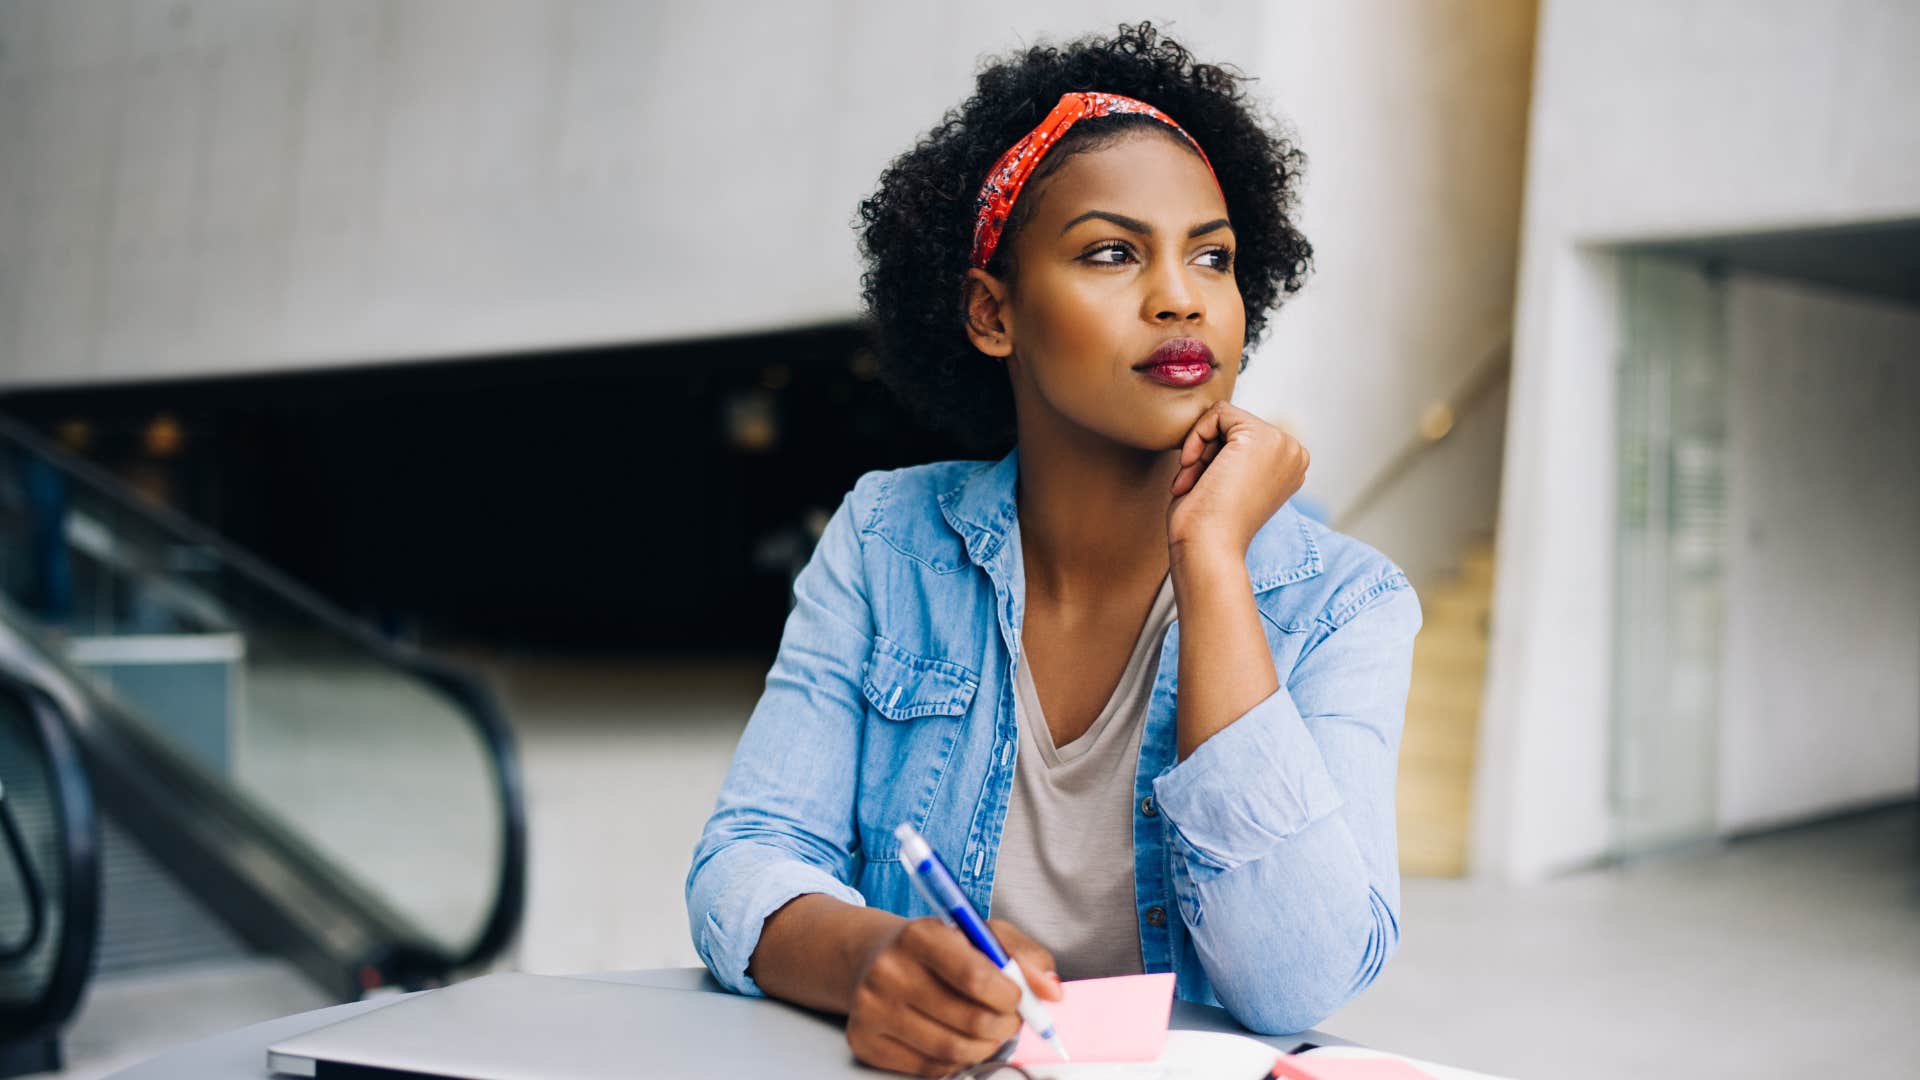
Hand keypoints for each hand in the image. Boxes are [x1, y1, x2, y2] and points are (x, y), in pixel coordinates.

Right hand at [845, 917, 1062, 1076]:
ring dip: (986, 1047)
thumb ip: (1022, 954)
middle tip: (1010, 1018)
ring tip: (989, 1031)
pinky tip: (957, 1039)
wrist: (871, 957)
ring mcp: (872, 1009)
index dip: (1011, 996)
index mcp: (918, 934)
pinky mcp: (865, 1041)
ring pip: (953, 1050)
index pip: (976, 977)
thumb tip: (1051, 992)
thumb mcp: (979, 932)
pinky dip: (956, 1060)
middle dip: (1005, 1026)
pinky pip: (929, 1069)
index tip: (1019, 997)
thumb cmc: (936, 946)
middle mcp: (889, 970)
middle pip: (970, 1021)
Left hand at [1168, 401, 1309, 557]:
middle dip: (1205, 452)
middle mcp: (1294, 454)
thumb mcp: (1229, 481)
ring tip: (1193, 482)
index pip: (1243, 436)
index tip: (1200, 486)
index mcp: (1290, 467)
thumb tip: (1220, 421)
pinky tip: (1192, 466)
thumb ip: (1234, 452)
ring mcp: (1282, 444)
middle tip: (1192, 485)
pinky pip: (1218, 412)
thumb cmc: (1207, 524)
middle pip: (1235, 425)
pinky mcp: (1261, 436)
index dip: (1213, 458)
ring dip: (1200, 449)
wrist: (1208, 547)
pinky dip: (1197, 436)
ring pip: (1225, 418)